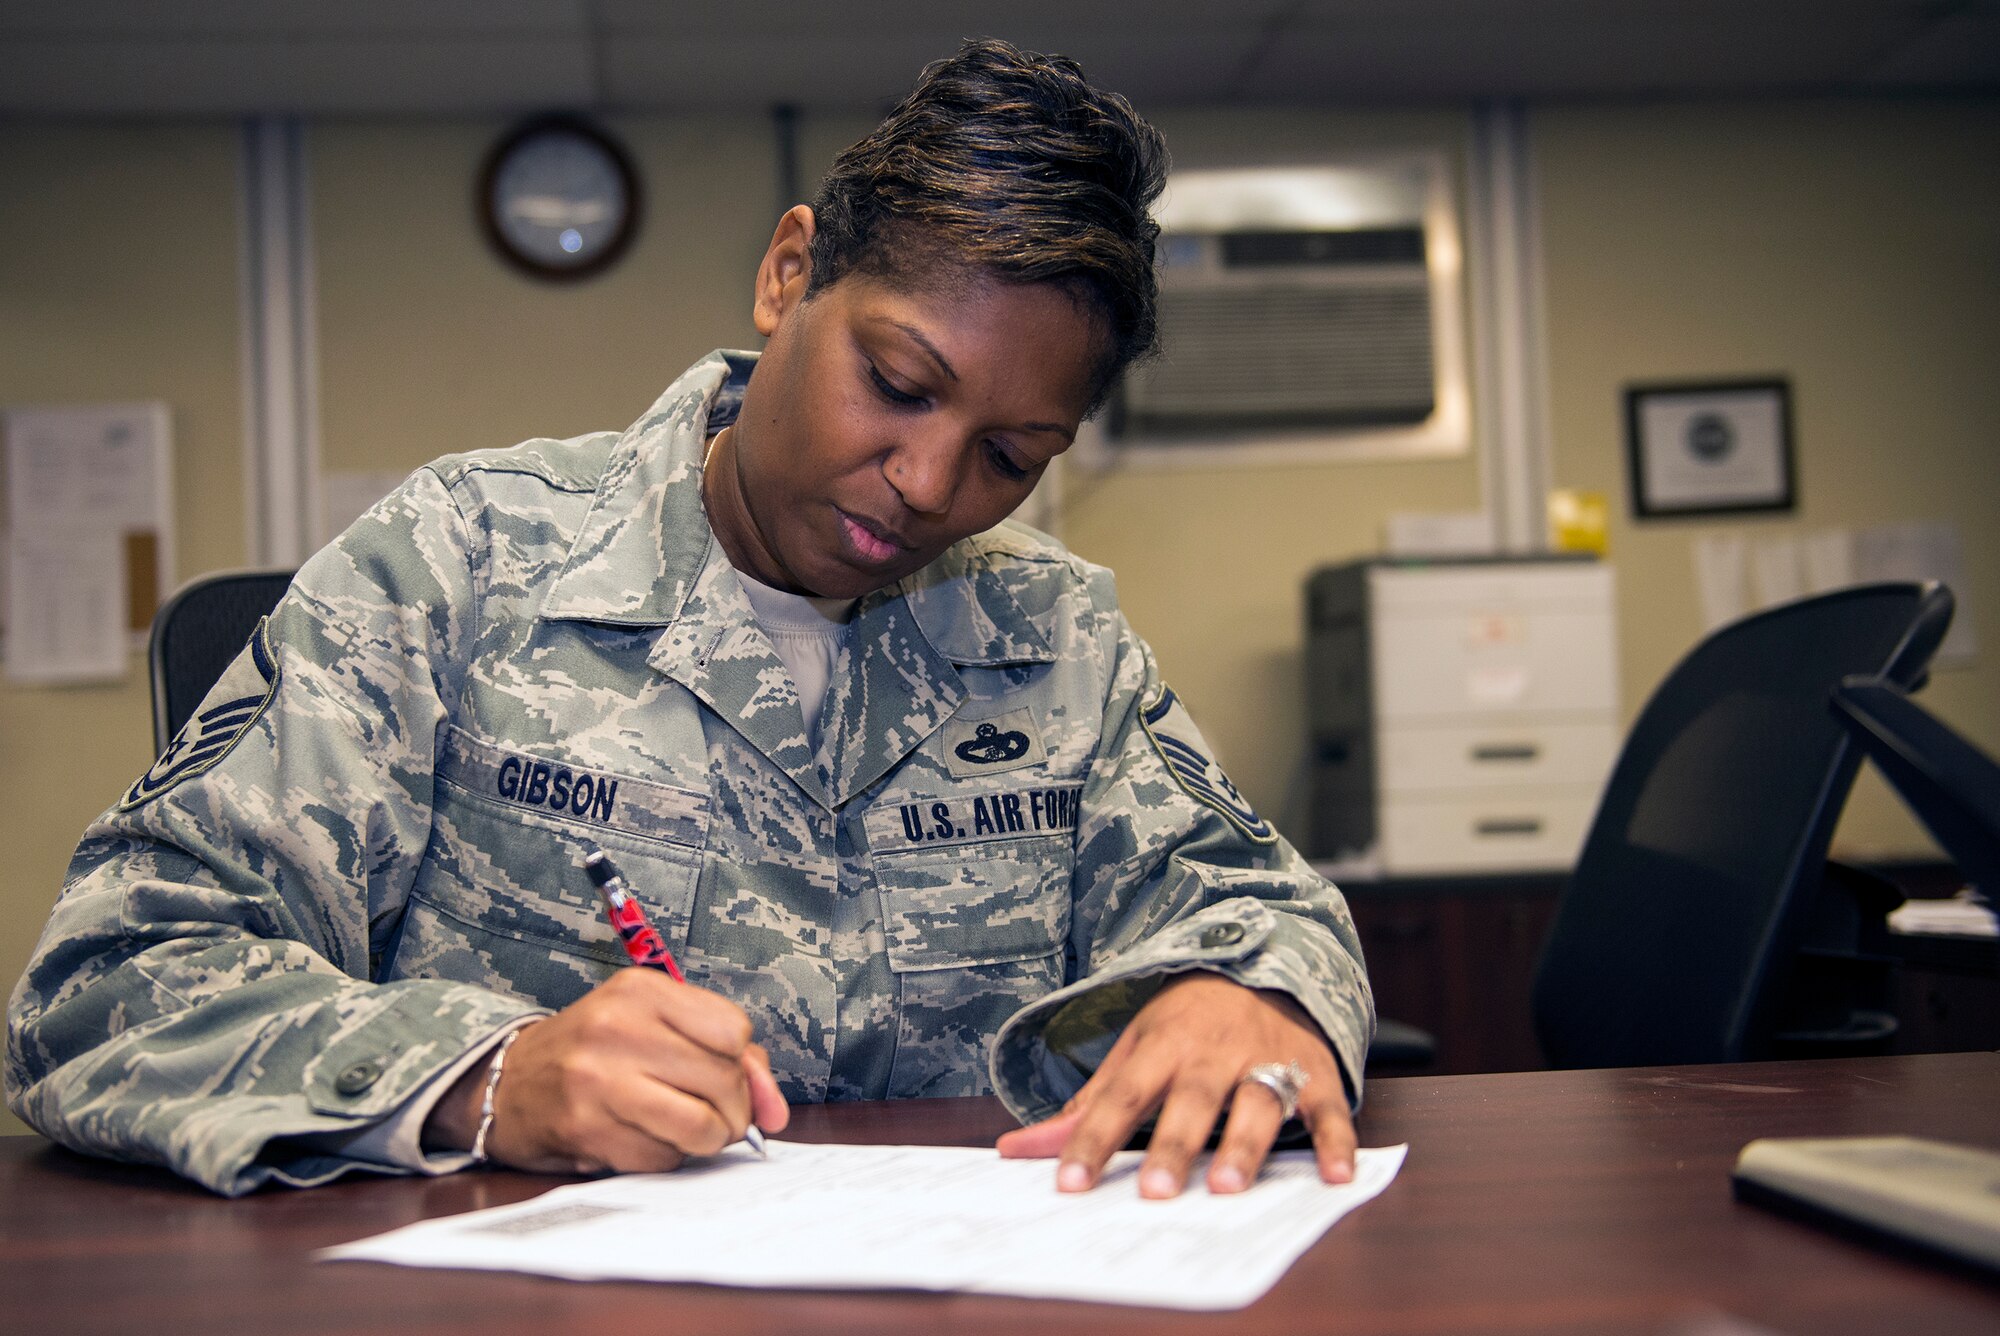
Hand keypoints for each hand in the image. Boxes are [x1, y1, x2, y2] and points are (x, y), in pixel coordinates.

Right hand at [425, 969, 789, 1173]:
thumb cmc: (598, 1053)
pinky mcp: (586, 1128)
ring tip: (688, 1131)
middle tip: (715, 1114)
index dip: (741, 1064)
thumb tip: (774, 1110)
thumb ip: (727, 1057)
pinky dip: (666, 1158)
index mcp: (641, 990)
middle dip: (733, 1110)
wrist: (509, 1084)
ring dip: (706, 1139)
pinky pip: (663, 1158)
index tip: (725, 1074)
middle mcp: (618, 1027)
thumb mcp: (655, 1027)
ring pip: (701, 1125)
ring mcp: (599, 1079)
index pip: (734, 1031)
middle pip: (723, 1080)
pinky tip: (643, 1140)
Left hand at [994, 972, 1354, 1197]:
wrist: (1265, 963)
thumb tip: (1014, 1152)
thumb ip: (1085, 1108)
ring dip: (1244, 1145)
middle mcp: (1215, 1052)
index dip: (1094, 1139)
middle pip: (1191, 1100)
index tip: (1069, 1183)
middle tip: (1156, 1192)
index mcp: (1163, 1045)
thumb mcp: (1132, 1050)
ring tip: (1227, 1187)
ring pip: (1257, 1102)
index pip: (1121, 1096)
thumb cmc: (1187, 1023)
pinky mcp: (1316, 1072)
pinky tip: (1336, 1175)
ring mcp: (1269, 1060)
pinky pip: (1329, 1108)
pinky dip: (1337, 1142)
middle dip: (1173, 1145)